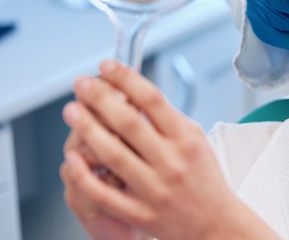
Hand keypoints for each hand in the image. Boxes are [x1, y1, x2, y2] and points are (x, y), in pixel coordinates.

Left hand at [61, 60, 277, 239]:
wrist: (215, 222)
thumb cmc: (204, 178)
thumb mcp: (196, 140)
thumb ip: (168, 119)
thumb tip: (133, 92)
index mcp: (186, 140)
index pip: (153, 100)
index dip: (127, 79)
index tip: (108, 66)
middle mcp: (171, 162)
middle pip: (129, 123)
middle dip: (101, 99)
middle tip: (83, 84)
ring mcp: (154, 189)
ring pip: (113, 155)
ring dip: (88, 129)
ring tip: (73, 111)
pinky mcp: (140, 213)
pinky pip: (105, 193)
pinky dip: (85, 175)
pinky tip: (73, 159)